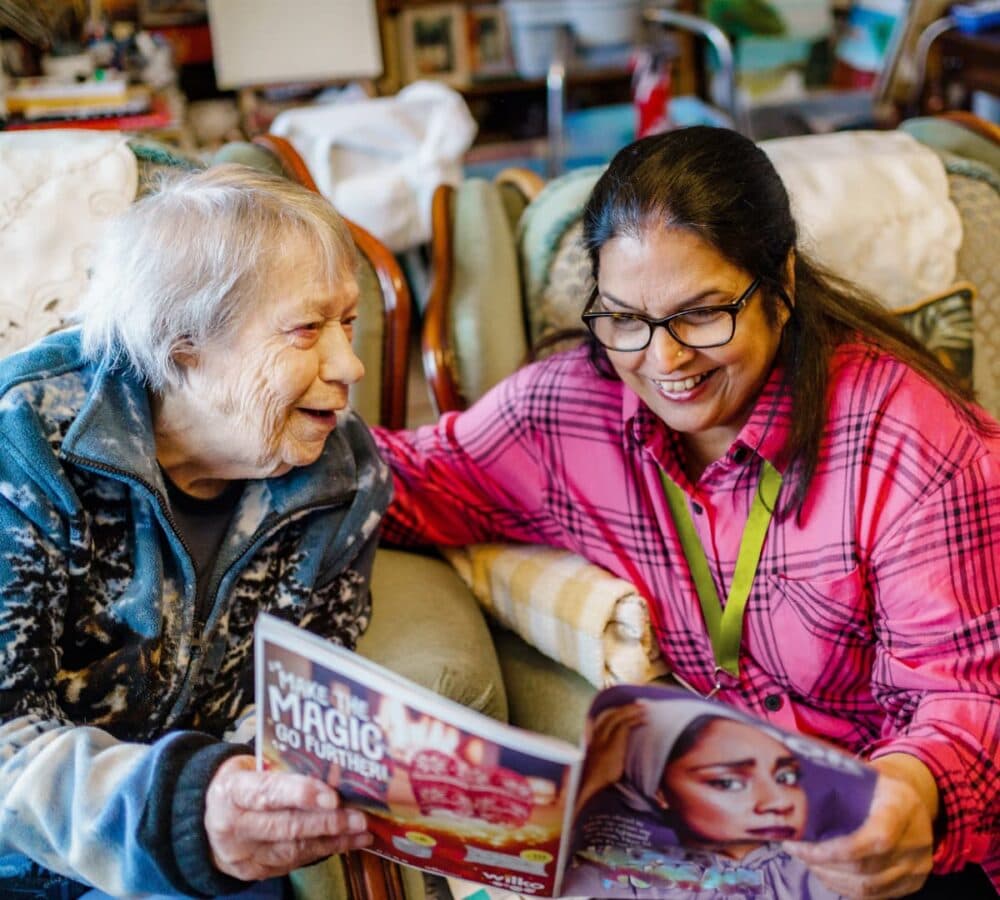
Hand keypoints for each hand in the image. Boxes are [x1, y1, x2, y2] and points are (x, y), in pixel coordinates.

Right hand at [205, 755, 372, 881]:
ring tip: (362, 830)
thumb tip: (332, 765)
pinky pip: (294, 862)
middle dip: (326, 822)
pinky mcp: (255, 871)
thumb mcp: (251, 766)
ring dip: (333, 839)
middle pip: (285, 827)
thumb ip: (283, 767)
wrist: (209, 819)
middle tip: (358, 817)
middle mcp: (234, 827)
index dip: (300, 794)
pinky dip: (324, 850)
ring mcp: (244, 854)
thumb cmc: (242, 782)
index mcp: (232, 792)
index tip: (332, 796)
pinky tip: (348, 842)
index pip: (267, 793)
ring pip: (293, 849)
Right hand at [574, 702, 646, 814]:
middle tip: (638, 704)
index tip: (626, 710)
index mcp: (592, 746)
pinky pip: (623, 727)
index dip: (614, 714)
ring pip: (616, 718)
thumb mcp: (604, 773)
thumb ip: (611, 764)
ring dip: (631, 711)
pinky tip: (643, 720)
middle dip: (624, 709)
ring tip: (644, 708)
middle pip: (609, 717)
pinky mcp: (611, 746)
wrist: (593, 797)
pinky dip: (633, 720)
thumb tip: (623, 764)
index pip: (602, 722)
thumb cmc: (600, 789)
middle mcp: (595, 741)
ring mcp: (602, 742)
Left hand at [784, 754, 937, 898]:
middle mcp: (914, 842)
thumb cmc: (880, 784)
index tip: (801, 846)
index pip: (875, 838)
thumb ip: (837, 780)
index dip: (835, 850)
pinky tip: (826, 873)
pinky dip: (845, 888)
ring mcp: (916, 868)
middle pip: (865, 867)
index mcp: (901, 808)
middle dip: (822, 863)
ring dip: (829, 877)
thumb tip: (794, 782)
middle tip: (796, 851)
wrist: (914, 800)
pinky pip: (874, 896)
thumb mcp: (866, 772)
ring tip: (807, 861)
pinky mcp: (912, 884)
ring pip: (867, 887)